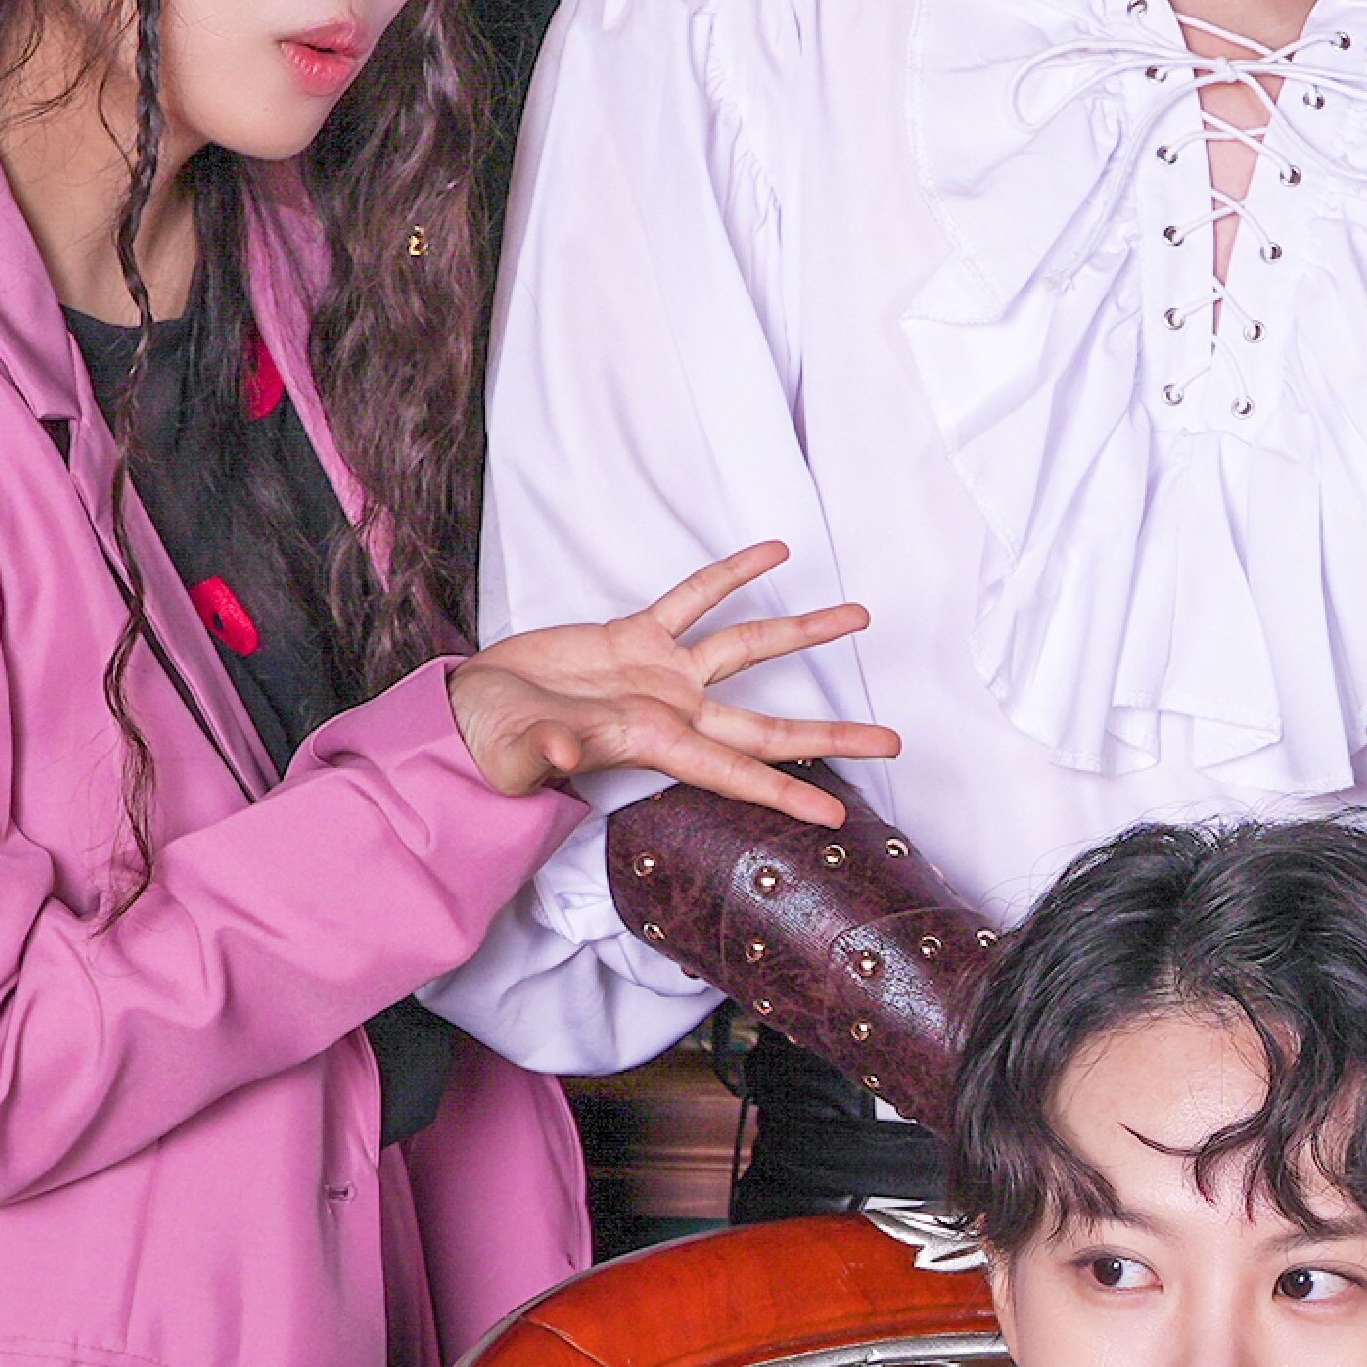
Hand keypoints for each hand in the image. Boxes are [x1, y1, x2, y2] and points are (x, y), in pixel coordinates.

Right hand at [446, 542, 898, 822]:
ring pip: (748, 649)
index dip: (786, 793)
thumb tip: (559, 755)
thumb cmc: (494, 742)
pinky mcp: (636, 636)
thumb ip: (543, 753)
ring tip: (859, 616)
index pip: (736, 774)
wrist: (472, 710)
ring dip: (803, 633)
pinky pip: (696, 597)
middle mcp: (674, 712)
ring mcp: (661, 673)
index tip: (837, 814)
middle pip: (769, 727)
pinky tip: (774, 552)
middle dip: (832, 735)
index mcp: (655, 744)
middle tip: (894, 740)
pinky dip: (734, 575)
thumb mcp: (518, 752)